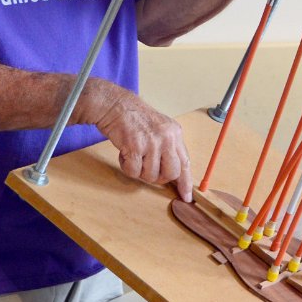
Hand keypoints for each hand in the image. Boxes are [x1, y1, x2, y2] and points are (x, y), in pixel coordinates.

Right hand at [91, 83, 192, 200]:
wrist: (114, 105)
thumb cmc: (134, 119)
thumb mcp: (159, 128)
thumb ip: (168, 148)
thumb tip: (174, 174)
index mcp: (175, 133)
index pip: (185, 163)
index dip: (185, 182)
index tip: (186, 197)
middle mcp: (167, 138)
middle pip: (170, 174)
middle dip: (158, 177)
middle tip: (146, 168)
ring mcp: (152, 142)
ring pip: (150, 175)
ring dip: (139, 170)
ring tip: (133, 154)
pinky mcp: (135, 146)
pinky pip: (133, 171)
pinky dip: (126, 166)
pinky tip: (124, 153)